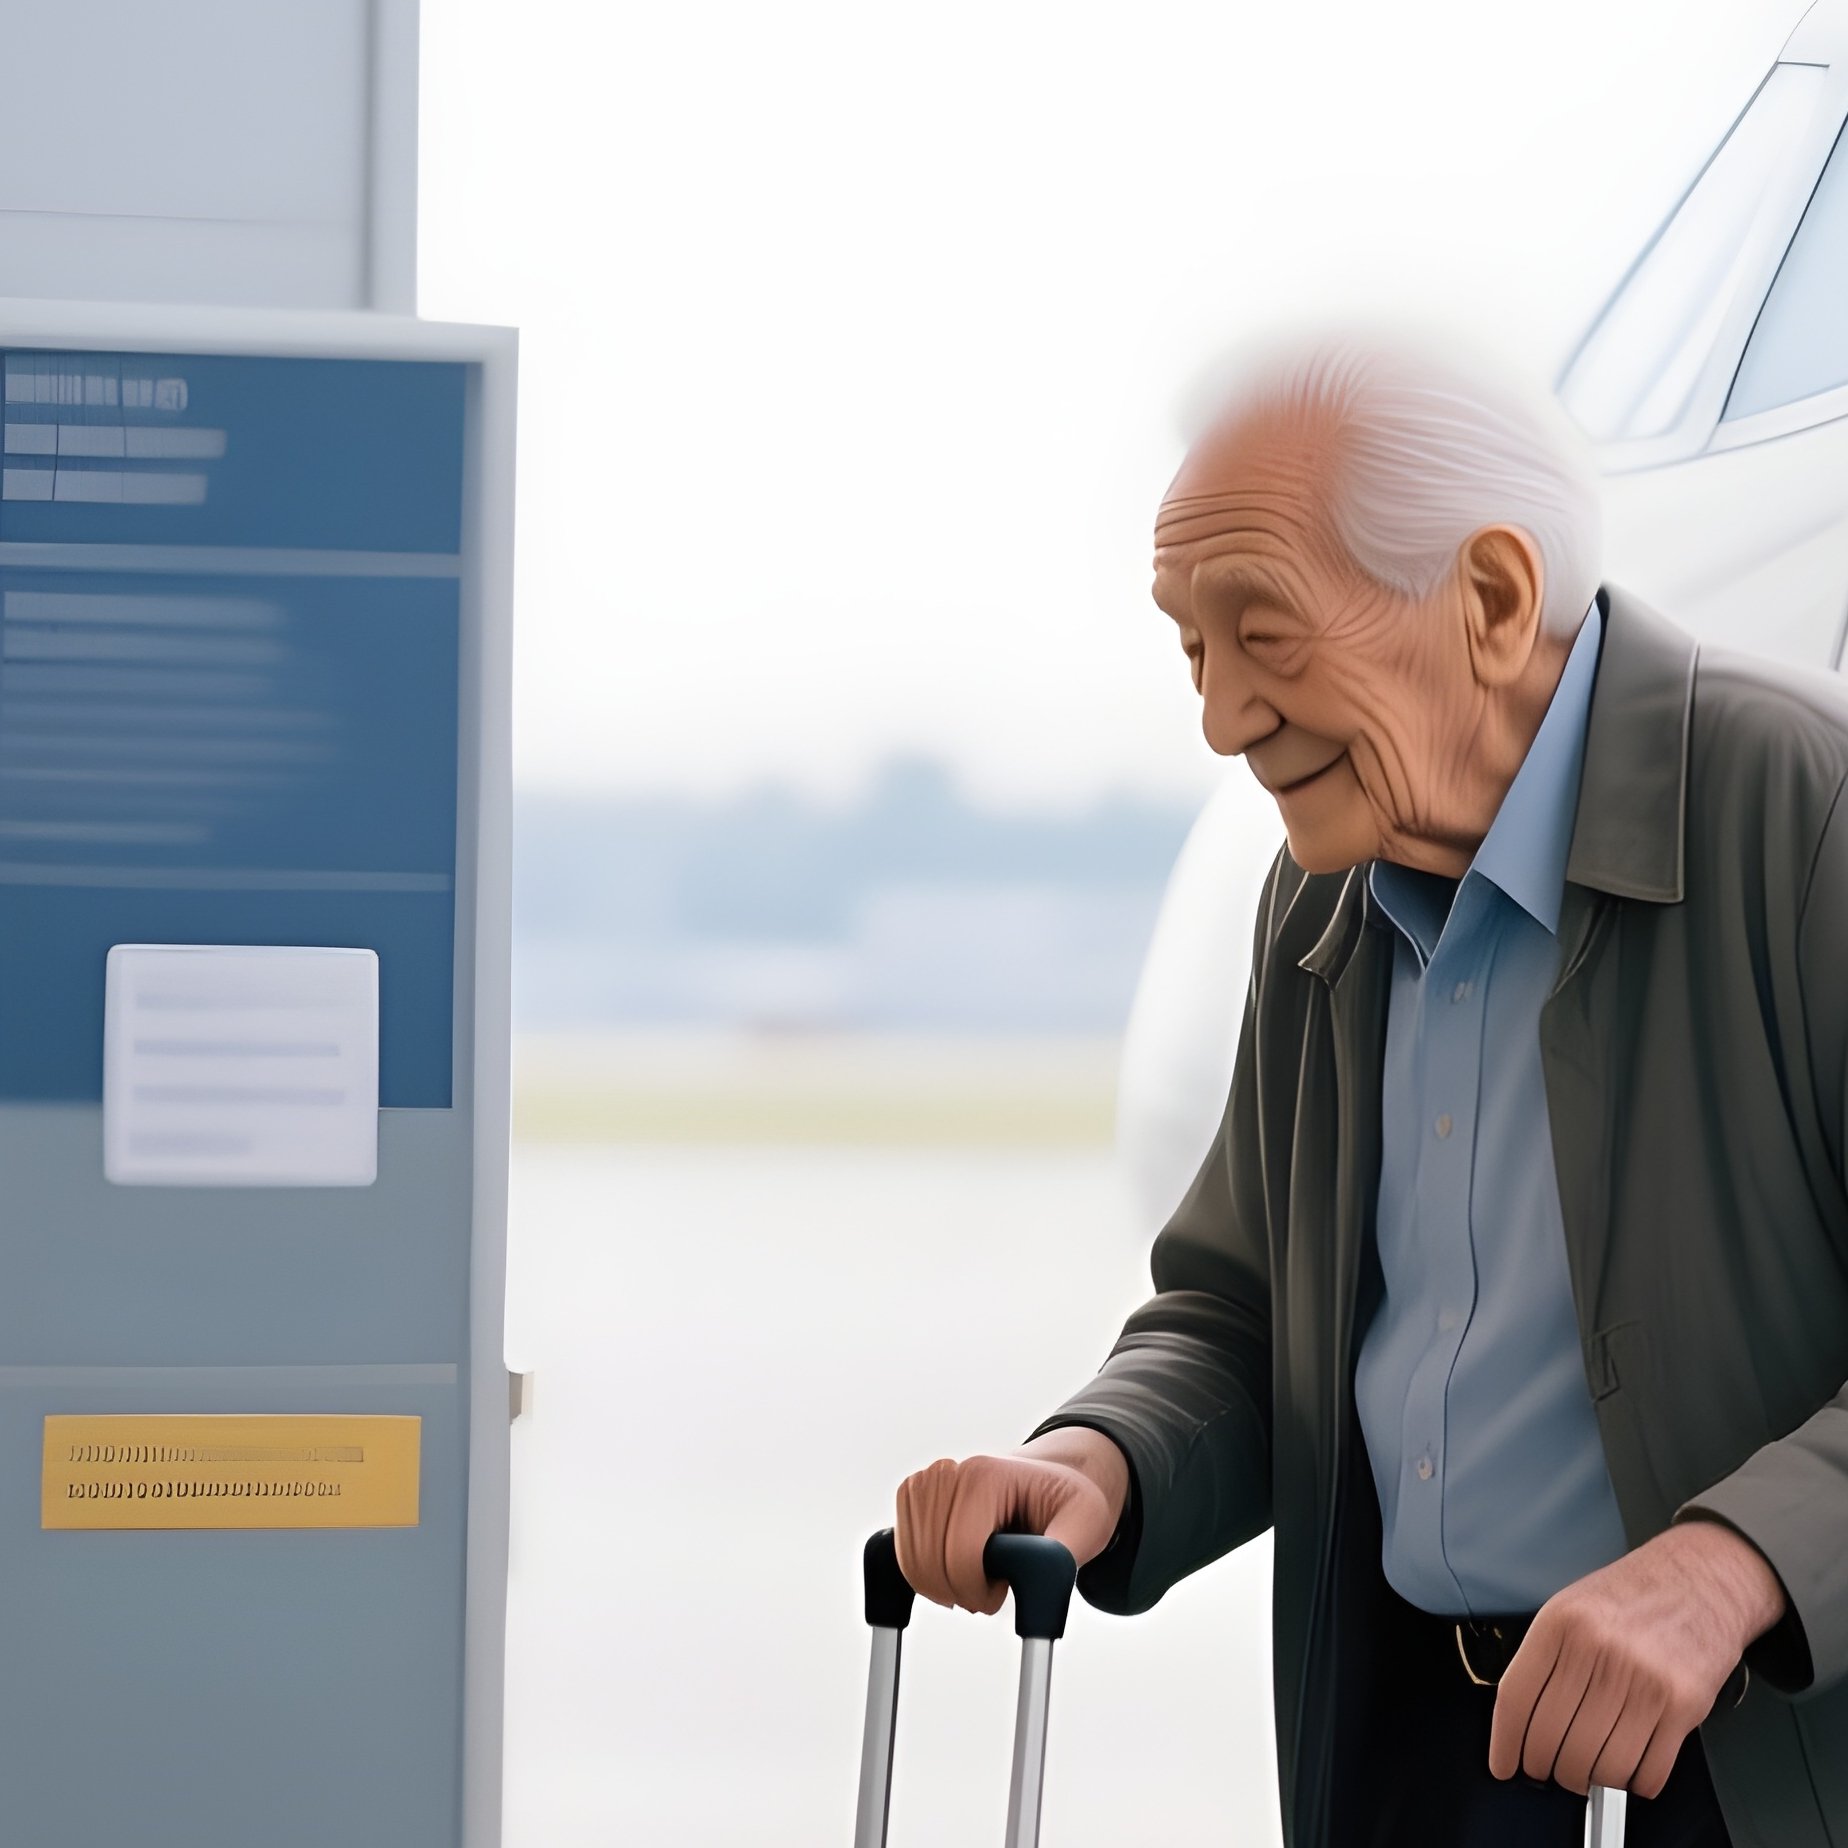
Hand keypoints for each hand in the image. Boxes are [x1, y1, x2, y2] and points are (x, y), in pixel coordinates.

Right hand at [893, 1427, 1129, 1613]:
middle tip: (989, 1596)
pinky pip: (903, 1550)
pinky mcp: (914, 1496)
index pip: (961, 1553)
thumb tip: (1037, 1582)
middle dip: (957, 1592)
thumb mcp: (1085, 1524)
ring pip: (910, 1558)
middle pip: (929, 1559)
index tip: (1000, 1597)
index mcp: (987, 1476)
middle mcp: (951, 1472)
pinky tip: (952, 1571)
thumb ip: (1060, 1556)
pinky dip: (922, 1572)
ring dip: (938, 1585)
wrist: (1049, 1478)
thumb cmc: (1068, 1502)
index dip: (977, 1591)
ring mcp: (927, 1481)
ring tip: (976, 1580)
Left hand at [1489, 1520, 1787, 1797]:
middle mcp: (1599, 1650)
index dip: (1506, 1742)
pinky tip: (1628, 1774)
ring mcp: (1643, 1679)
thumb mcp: (1572, 1606)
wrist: (1702, 1578)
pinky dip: (1635, 1784)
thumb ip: (1547, 1656)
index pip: (1517, 1698)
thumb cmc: (1633, 1596)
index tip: (1504, 1766)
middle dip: (1545, 1768)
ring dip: (1588, 1782)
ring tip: (1585, 1776)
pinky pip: (1650, 1768)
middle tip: (1547, 1772)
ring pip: (1600, 1762)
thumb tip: (1522, 1720)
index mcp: (1561, 1623)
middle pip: (1554, 1737)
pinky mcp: (1684, 1704)